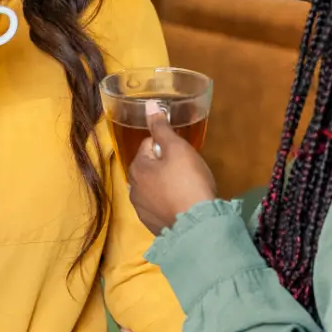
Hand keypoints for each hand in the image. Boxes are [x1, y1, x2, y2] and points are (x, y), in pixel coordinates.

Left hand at [126, 107, 217, 233]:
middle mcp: (133, 189)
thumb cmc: (189, 182)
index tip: (183, 155)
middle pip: (150, 167)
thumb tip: (149, 106)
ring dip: (166, 184)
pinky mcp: (152, 225)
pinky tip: (182, 205)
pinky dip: (168, 202)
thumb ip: (162, 128)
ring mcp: (141, 210)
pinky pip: (159, 206)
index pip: (149, 145)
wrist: (198, 226)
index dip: (168, 146)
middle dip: (166, 166)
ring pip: (153, 187)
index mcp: (136, 168)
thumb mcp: (178, 149)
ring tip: (186, 190)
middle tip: (187, 172)